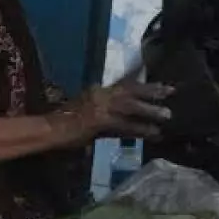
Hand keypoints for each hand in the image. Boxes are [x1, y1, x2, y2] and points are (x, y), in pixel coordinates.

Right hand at [49, 80, 173, 143]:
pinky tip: (153, 133)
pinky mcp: (99, 120)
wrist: (48, 130)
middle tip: (170, 91)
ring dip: (149, 110)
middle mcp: (100, 94)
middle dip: (151, 90)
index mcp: (96, 91)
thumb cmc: (61, 124)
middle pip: (130, 89)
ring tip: (167, 114)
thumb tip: (121, 123)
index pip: (123, 85)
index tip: (159, 85)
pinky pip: (124, 124)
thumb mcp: (85, 115)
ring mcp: (100, 106)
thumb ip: (104, 116)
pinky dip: (139, 128)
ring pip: (130, 105)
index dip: (142, 85)